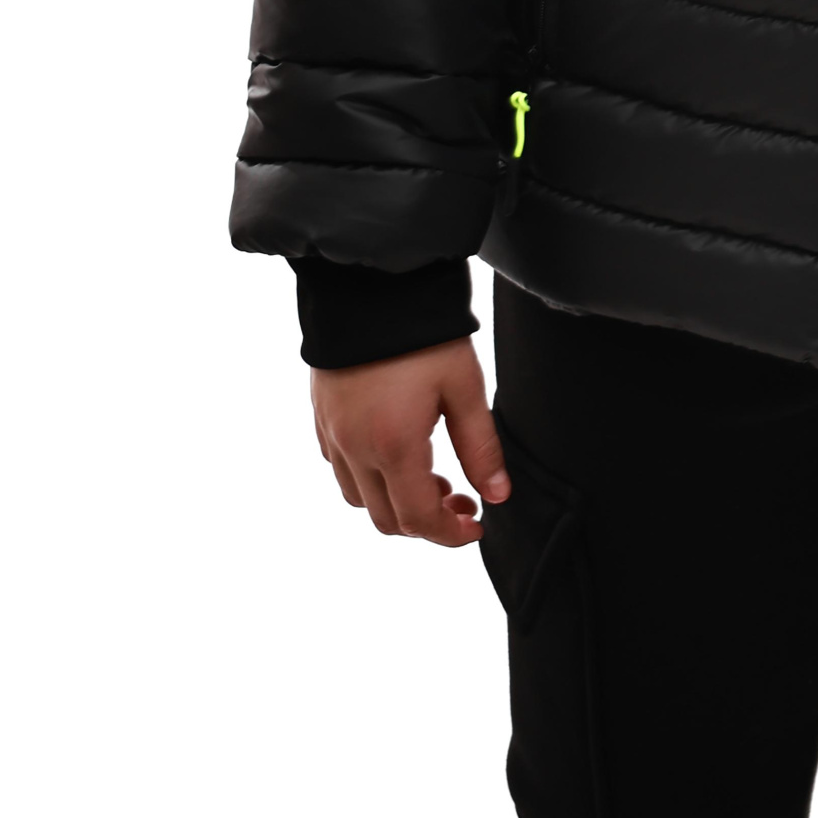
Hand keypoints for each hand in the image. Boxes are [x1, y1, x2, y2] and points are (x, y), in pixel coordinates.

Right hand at [311, 337, 510, 546]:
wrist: (370, 282)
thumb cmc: (423, 331)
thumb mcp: (464, 386)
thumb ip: (480, 447)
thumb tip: (497, 495)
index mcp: (393, 445)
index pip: (418, 519)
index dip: (450, 534)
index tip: (475, 525)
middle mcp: (354, 448)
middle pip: (385, 519)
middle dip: (426, 522)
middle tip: (460, 500)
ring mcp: (332, 432)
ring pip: (358, 498)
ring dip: (394, 501)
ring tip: (429, 473)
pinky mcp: (320, 414)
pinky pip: (339, 467)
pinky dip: (368, 476)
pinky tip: (395, 450)